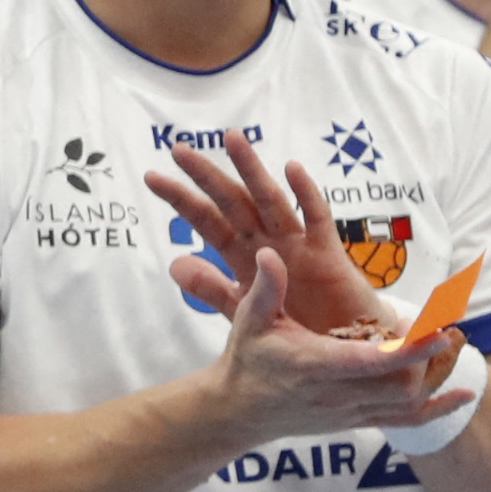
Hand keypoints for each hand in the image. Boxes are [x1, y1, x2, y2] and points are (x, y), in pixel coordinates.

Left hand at [149, 133, 389, 334]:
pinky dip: (307, 195)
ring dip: (252, 171)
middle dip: (207, 177)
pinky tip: (292, 169)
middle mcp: (268, 242)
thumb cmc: (295, 324)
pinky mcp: (329, 257)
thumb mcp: (245, 308)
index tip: (151, 176)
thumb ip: (212, 287)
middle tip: (178, 149)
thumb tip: (173, 264)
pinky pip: (318, 221)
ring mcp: (298, 245)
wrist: (339, 352)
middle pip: (233, 202)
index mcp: (245, 254)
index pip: (208, 221)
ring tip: (232, 140)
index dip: (181, 200)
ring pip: (271, 202)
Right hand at [204, 247, 475, 446]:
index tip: (438, 330)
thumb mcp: (249, 319)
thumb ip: (266, 288)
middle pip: (402, 385)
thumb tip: (270, 254)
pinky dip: (438, 408)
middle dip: (430, 357)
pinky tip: (463, 394)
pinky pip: (406, 421)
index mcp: (313, 365)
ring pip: (409, 404)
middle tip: (445, 326)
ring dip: (438, 376)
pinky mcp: (357, 421)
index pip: (372, 362)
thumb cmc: (247, 359)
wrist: (239, 411)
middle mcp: (337, 395)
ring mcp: (350, 413)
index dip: (410, 350)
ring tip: (455, 346)